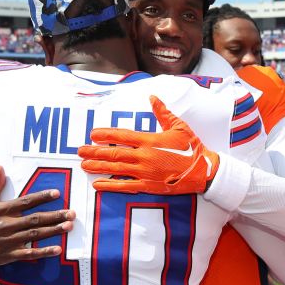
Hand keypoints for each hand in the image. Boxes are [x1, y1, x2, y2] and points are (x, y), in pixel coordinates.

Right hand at [0, 165, 73, 270]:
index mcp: (1, 210)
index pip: (25, 202)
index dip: (41, 197)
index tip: (57, 194)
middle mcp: (7, 225)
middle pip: (35, 219)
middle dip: (54, 216)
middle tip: (71, 213)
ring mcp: (9, 241)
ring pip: (35, 235)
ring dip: (53, 231)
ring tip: (69, 226)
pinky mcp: (10, 255)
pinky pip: (29, 254)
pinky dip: (43, 252)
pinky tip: (58, 249)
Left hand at [77, 95, 219, 194]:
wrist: (204, 172)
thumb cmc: (192, 148)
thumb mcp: (179, 126)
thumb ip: (163, 112)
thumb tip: (152, 97)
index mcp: (150, 141)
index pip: (122, 136)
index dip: (105, 135)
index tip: (92, 134)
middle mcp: (144, 157)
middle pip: (114, 153)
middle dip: (95, 151)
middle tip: (80, 151)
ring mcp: (145, 173)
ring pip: (116, 169)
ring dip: (98, 166)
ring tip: (84, 165)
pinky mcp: (148, 186)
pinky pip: (125, 187)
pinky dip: (110, 185)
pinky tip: (98, 185)